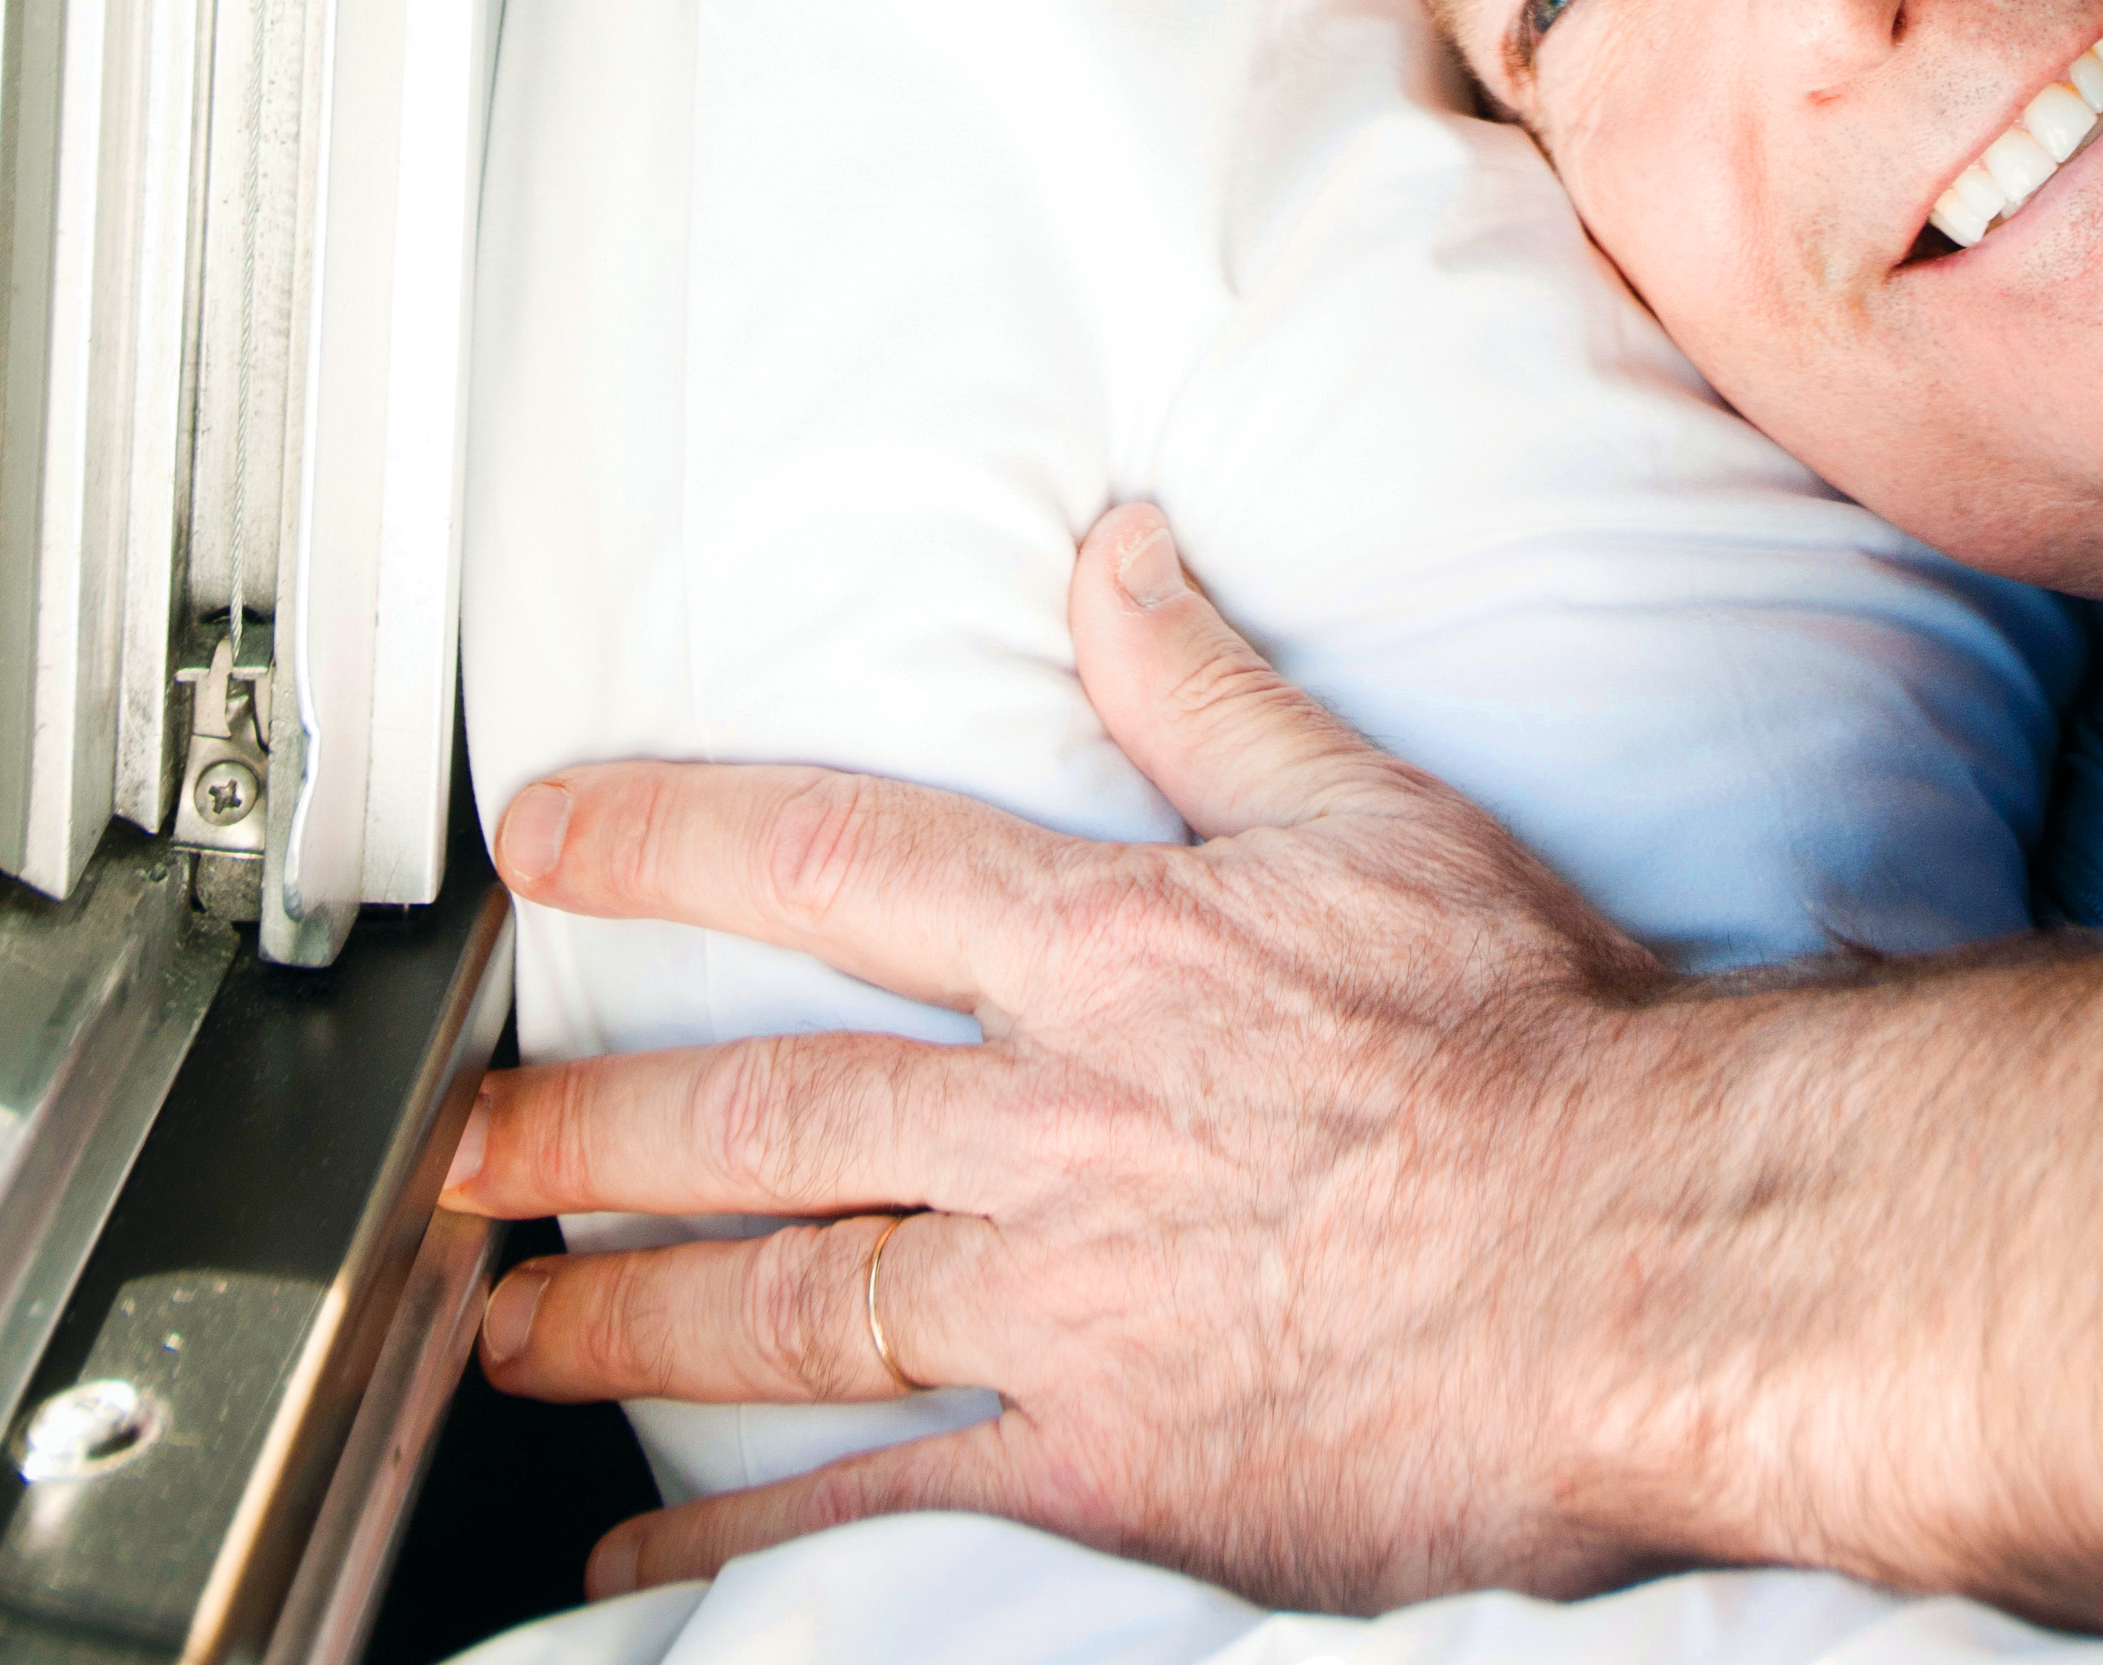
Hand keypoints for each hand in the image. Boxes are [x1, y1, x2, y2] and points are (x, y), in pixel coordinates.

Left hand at [448, 504, 1674, 1605]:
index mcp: (1108, 950)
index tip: (544, 837)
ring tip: (515, 1327)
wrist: (1635, 1255)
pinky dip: (753, 1537)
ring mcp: (1062, 1303)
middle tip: (468, 1150)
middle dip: (591, 1128)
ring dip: (628, 1317)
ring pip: (789, 1303)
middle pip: (767, 1114)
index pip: (837, 863)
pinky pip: (887, 1502)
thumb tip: (1113, 550)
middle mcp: (1051, 1121)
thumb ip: (1211, 691)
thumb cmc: (1526, 1036)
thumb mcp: (1375, 813)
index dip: (669, 837)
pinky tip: (662, 1553)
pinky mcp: (1105, 1460)